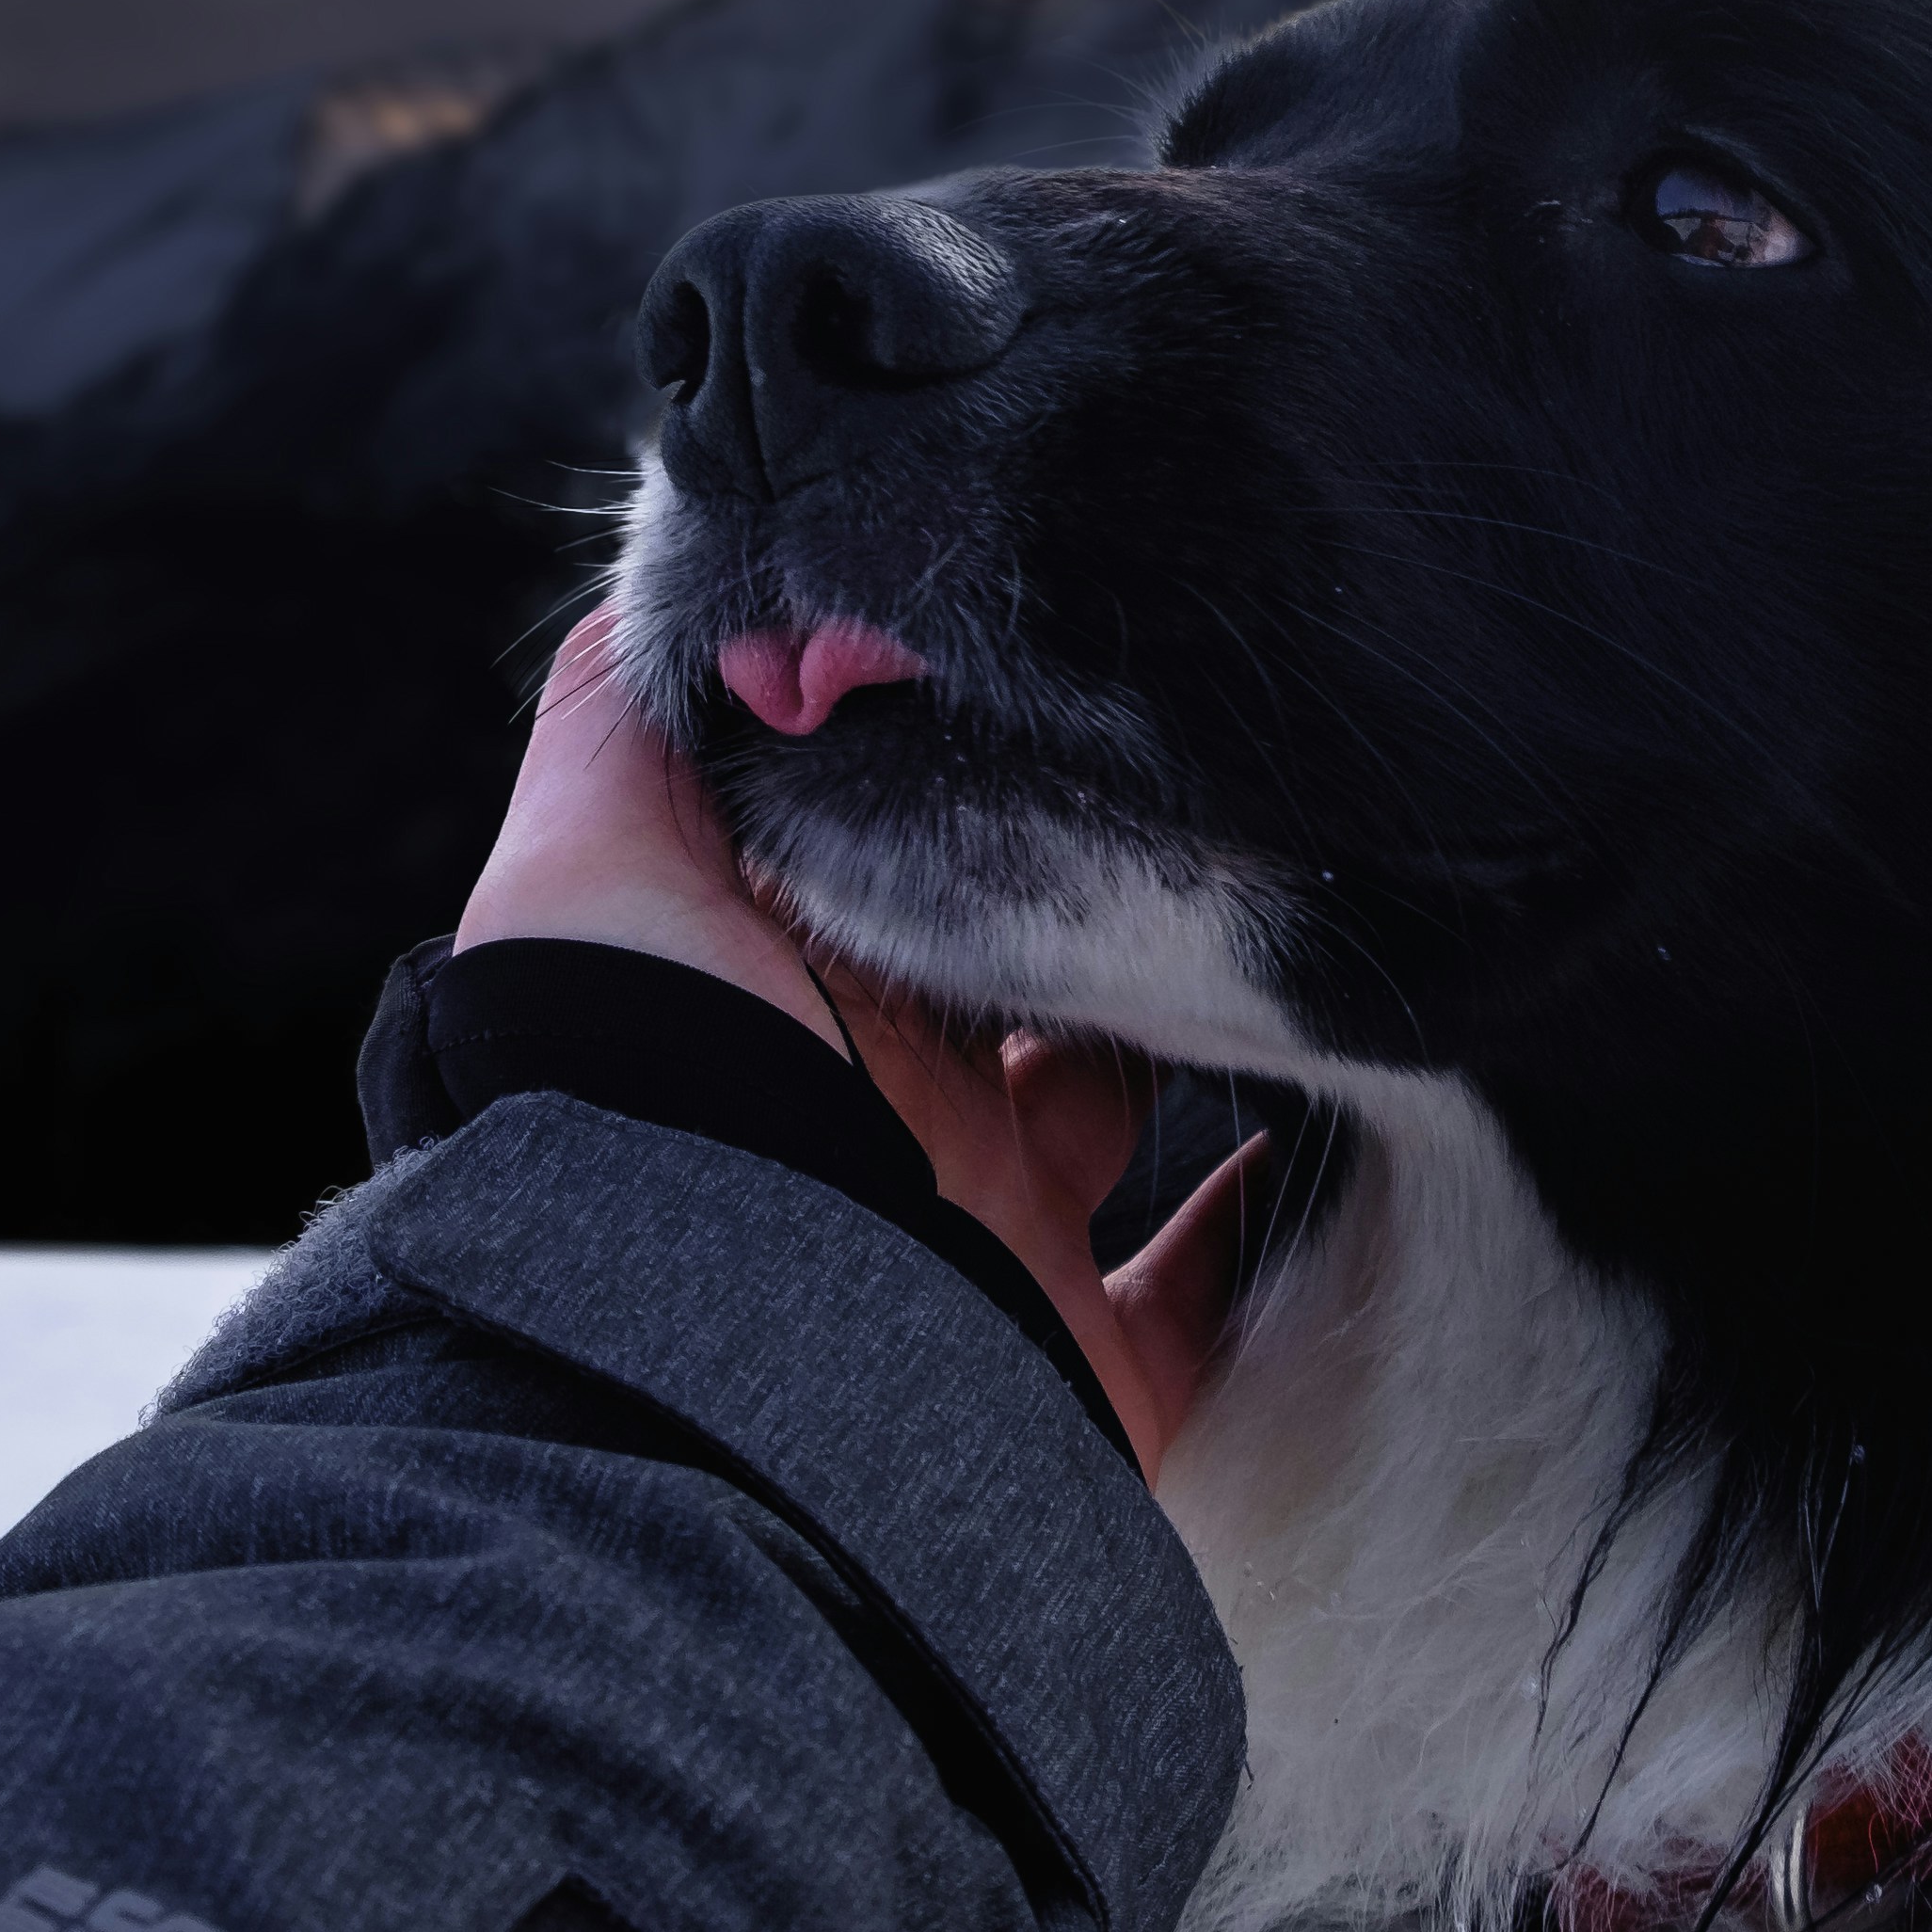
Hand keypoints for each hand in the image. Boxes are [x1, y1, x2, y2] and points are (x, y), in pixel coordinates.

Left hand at [456, 609, 1261, 1464]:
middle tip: (1209, 786)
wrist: (702, 1349)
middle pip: (1021, 974)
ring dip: (1198, 1030)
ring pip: (1122, 1111)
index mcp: (789, 996)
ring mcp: (988, 1236)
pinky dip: (1272, 1215)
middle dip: (1095, 885)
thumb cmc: (641, 1083)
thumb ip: (629, 709)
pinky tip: (1340, 1120)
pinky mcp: (1079, 1358)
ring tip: (1296, 918)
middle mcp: (888, 1115)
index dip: (961, 771)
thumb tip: (678, 574)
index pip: (891, 856)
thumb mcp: (591, 856)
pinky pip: (1210, 1290)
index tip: (1065, 678)